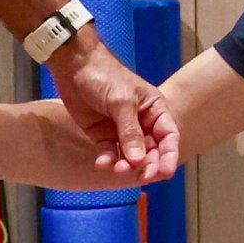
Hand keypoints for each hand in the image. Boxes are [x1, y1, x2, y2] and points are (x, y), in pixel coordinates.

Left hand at [51, 34, 179, 183]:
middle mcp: (142, 123)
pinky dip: (108, 160)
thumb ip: (131, 132)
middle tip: (141, 177)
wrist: (74, 66)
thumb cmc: (105, 76)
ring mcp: (122, 131)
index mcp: (155, 110)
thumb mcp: (122, 102)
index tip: (164, 172)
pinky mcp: (103, 135)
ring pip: (131, 156)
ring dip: (127, 166)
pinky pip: (110, 153)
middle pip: (152, 151)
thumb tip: (138, 160)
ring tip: (117, 169)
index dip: (169, 155)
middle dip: (148, 165)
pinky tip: (102, 162)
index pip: (169, 136)